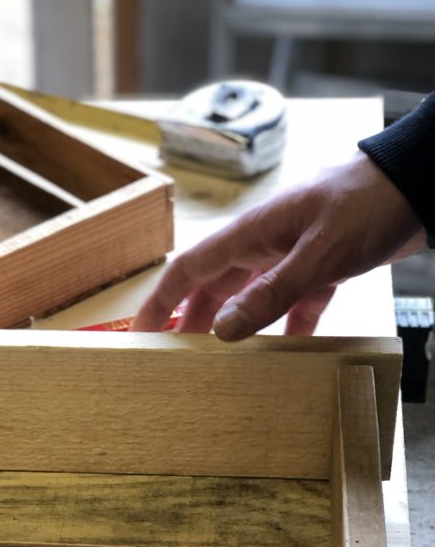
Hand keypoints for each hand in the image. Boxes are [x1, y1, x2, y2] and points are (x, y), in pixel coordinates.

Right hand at [132, 152, 424, 339]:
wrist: (420, 183)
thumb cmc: (367, 205)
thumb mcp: (317, 255)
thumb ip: (269, 294)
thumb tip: (223, 331)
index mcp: (250, 235)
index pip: (188, 270)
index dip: (160, 301)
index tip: (139, 333)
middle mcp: (264, 245)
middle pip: (214, 288)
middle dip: (191, 322)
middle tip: (174, 359)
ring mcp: (292, 254)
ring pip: (250, 297)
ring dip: (235, 328)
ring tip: (220, 363)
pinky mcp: (322, 266)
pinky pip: (294, 303)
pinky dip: (287, 328)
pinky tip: (288, 355)